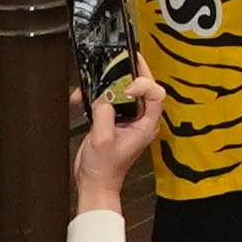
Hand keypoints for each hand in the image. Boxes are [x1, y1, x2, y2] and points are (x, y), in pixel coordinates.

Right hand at [74, 66, 165, 209]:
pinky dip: (98, 94)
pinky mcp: (114, 119)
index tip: (126, 87)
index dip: (144, 84)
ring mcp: (128, 119)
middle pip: (144, 86)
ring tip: (102, 72)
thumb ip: (105, 115)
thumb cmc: (104, 170)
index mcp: (146, 125)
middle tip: (125, 56)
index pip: (157, 94)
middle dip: (133, 71)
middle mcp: (140, 119)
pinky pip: (110, 99)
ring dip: (111, 81)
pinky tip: (85, 95)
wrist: (94, 184)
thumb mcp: (103, 141)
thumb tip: (103, 99)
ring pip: (127, 90)